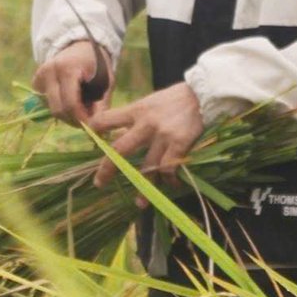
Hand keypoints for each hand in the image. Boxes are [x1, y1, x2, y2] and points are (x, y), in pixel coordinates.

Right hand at [32, 39, 111, 125]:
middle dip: (73, 120)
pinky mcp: (35, 81)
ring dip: (66, 115)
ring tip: (81, 108)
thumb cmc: (96, 64)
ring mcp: (40, 75)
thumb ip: (102, 105)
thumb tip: (98, 131)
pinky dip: (59, 107)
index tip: (91, 126)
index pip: (70, 103)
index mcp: (67, 68)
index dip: (81, 119)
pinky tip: (70, 101)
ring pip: (50, 108)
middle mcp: (49, 71)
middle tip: (86, 122)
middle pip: (57, 109)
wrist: (80, 45)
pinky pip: (46, 103)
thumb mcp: (106, 81)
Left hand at [87, 83, 203, 190]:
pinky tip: (171, 186)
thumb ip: (136, 117)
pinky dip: (169, 180)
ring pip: (147, 167)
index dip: (94, 130)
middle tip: (100, 183)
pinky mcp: (179, 143)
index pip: (106, 119)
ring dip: (143, 188)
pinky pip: (168, 169)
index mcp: (136, 110)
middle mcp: (146, 123)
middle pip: (120, 149)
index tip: (92, 142)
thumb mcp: (151, 102)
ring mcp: (162, 135)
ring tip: (139, 203)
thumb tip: (118, 134)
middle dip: (107, 168)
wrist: (203, 94)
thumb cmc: (176, 99)